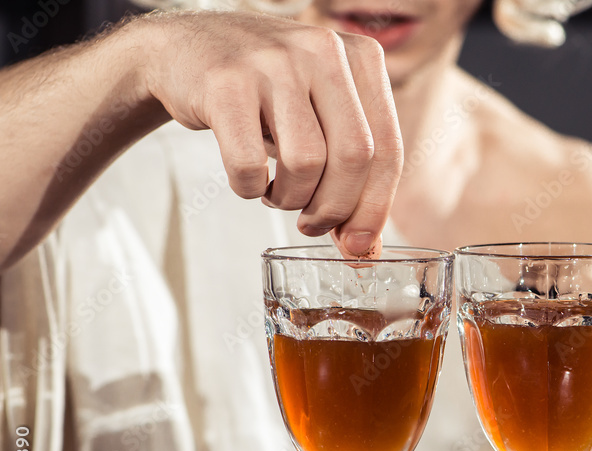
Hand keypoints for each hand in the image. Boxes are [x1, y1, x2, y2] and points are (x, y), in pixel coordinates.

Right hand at [137, 11, 402, 255]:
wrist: (187, 47)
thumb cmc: (266, 91)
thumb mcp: (321, 112)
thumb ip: (350, 168)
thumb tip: (362, 245)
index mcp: (361, 58)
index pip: (389, 147)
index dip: (375, 207)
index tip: (359, 244)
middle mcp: (323, 51)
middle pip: (355, 157)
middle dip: (335, 208)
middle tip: (314, 224)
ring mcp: (274, 62)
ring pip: (307, 162)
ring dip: (291, 199)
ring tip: (277, 192)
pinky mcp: (225, 82)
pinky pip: (250, 164)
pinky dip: (249, 187)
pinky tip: (249, 178)